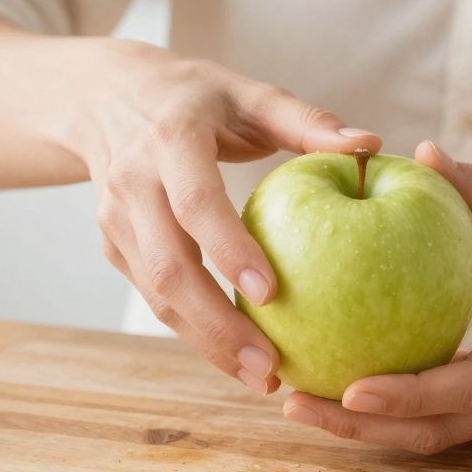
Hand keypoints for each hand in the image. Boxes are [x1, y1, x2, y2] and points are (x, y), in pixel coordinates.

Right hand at [69, 41, 379, 393]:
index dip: (228, 250)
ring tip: (261, 378)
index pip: (196, 204)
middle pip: (169, 269)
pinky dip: (193, 332)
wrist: (103, 97)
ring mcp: (115, 221)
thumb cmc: (194, 96)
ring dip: (206, 343)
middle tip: (270, 368)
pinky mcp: (112, 247)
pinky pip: (153, 298)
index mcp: (170, 141)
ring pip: (156, 295)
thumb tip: (369, 144)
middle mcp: (132, 184)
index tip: (271, 293)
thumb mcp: (246, 93)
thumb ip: (305, 120)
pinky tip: (237, 357)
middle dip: (217, 326)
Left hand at [282, 142, 471, 453]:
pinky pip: (448, 424)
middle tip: (291, 403)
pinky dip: (396, 418)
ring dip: (371, 431)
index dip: (406, 395)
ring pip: (439, 438)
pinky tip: (344, 392)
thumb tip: (420, 151)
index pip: (469, 386)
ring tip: (301, 404)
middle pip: (438, 432)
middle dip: (361, 429)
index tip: (348, 387)